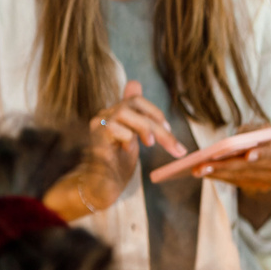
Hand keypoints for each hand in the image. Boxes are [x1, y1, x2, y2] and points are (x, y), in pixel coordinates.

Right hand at [49, 83, 181, 219]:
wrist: (100, 187)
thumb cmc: (116, 165)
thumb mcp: (133, 139)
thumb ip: (138, 117)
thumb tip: (135, 83)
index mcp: (114, 114)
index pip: (135, 99)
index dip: (154, 111)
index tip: (167, 130)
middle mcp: (104, 115)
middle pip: (134, 104)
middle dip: (157, 123)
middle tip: (175, 146)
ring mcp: (97, 124)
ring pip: (125, 113)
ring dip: (145, 129)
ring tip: (150, 145)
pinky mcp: (95, 136)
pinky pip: (115, 128)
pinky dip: (128, 139)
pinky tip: (126, 151)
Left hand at [188, 123, 270, 194]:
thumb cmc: (259, 137)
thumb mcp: (256, 129)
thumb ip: (247, 132)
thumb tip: (229, 144)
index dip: (262, 153)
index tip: (248, 156)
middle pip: (250, 166)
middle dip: (225, 165)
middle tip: (203, 165)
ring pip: (241, 176)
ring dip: (218, 173)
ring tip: (198, 170)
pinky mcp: (263, 188)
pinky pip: (238, 182)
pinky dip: (221, 177)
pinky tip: (205, 173)